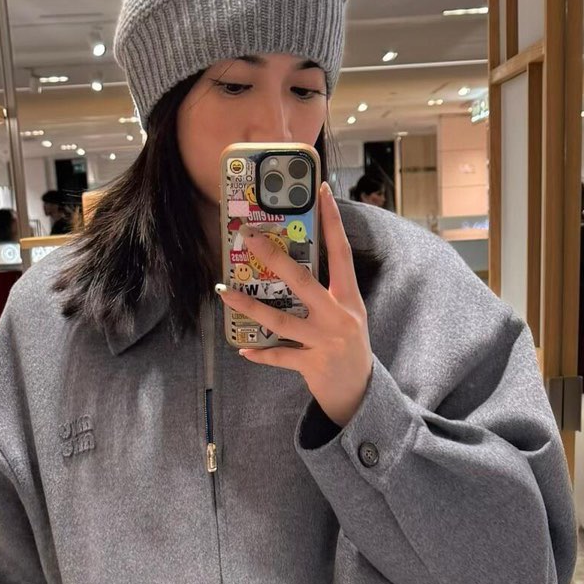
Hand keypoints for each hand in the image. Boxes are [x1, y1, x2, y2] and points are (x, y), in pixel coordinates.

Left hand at [216, 186, 372, 427]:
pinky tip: (243, 348)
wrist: (360, 392)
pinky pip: (279, 356)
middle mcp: (338, 316)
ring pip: (280, 320)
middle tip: (249, 237)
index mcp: (348, 298)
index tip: (320, 192)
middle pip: (302, 280)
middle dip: (274, 257)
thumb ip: (328, 292)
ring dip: (249, 305)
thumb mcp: (348, 314)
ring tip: (224, 293)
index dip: (332, 221)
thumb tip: (293, 266)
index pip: (341, 252)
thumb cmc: (350, 347)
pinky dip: (261, 353)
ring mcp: (324, 341)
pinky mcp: (312, 365)